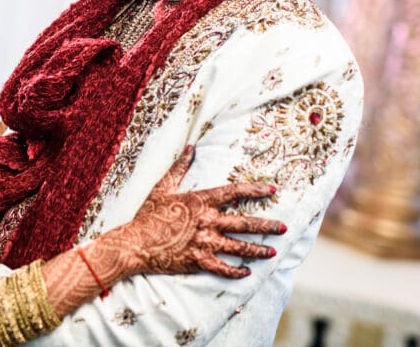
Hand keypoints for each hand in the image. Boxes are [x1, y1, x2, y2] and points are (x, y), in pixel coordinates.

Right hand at [109, 146, 285, 278]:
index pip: (233, 193)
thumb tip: (191, 148)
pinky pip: (222, 268)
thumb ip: (180, 167)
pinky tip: (246, 271)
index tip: (270, 190)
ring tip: (272, 251)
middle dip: (266, 226)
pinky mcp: (198, 261)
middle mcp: (207, 222)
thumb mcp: (163, 187)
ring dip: (257, 249)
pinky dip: (236, 271)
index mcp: (200, 201)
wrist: (135, 243)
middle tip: (283, 228)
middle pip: (244, 223)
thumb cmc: (148, 214)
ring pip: (238, 246)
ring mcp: (204, 243)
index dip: (254, 190)